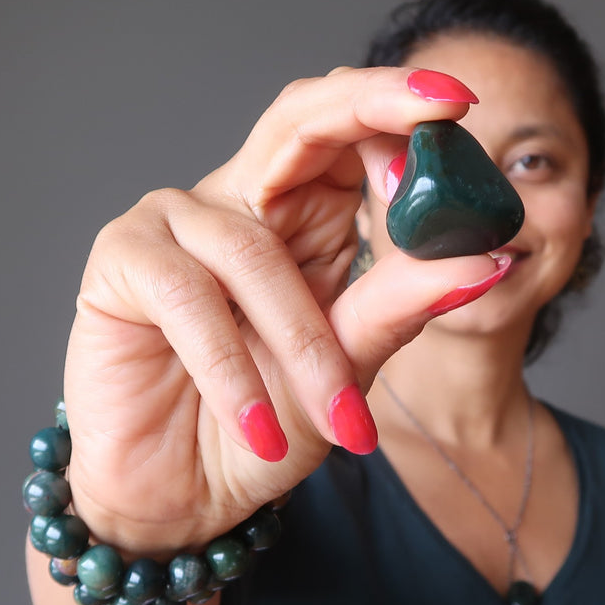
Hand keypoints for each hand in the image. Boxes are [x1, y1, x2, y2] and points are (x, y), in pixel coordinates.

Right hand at [61, 67, 503, 555]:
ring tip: (340, 421)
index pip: (350, 131)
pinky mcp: (120, 262)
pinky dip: (233, 370)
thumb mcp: (348, 366)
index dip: (400, 110)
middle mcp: (239, 200)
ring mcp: (173, 222)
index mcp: (301, 213)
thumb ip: (400, 306)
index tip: (461, 108)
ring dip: (306, 347)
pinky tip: (262, 430)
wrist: (186, 497)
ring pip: (254, 249)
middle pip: (298, 120)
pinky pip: (189, 296)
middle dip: (370, 107)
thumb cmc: (268, 425)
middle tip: (441, 110)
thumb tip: (485, 262)